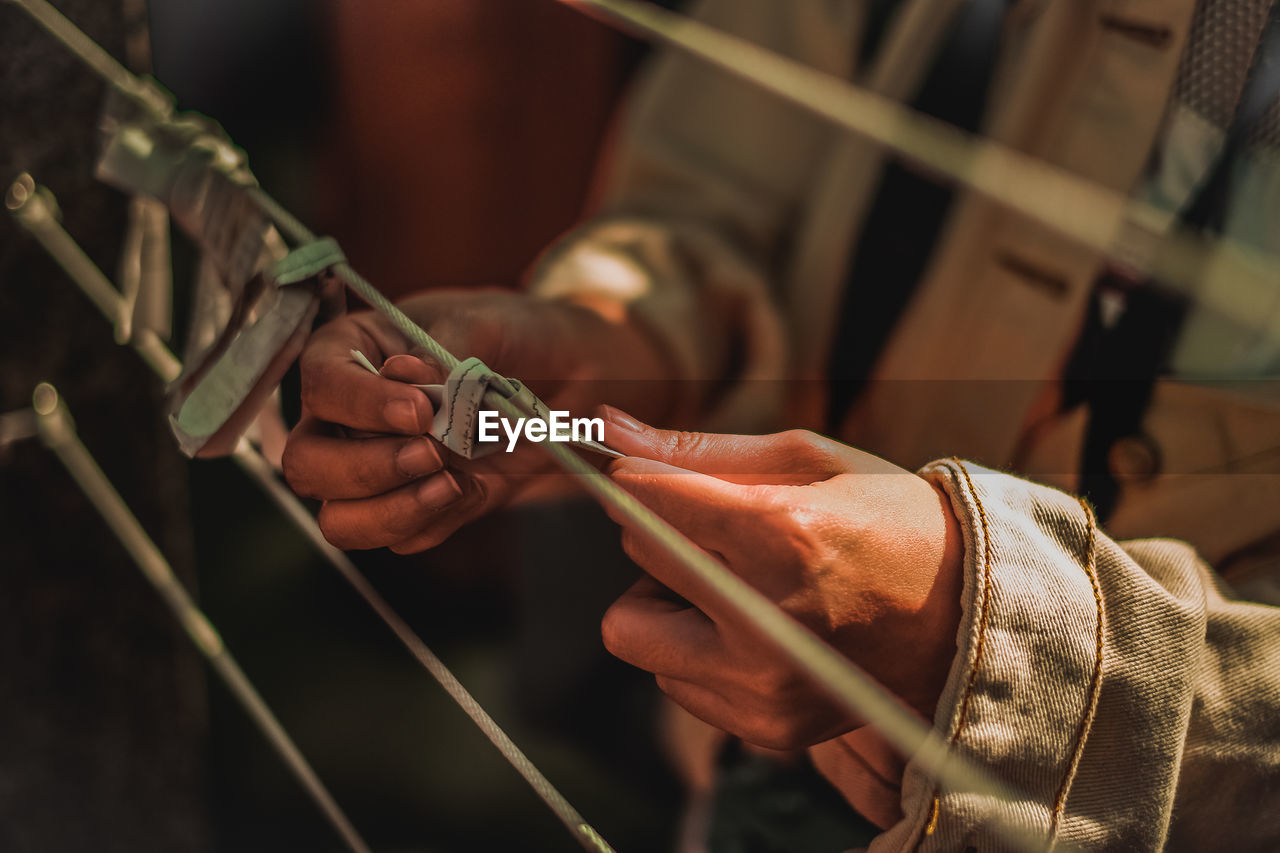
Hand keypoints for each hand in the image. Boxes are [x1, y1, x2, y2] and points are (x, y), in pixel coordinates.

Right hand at [282, 290, 670, 551]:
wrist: (569, 376)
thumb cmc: (515, 333)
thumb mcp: (486, 321)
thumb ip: (446, 351)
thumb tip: (414, 383)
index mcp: (352, 353)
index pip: (320, 383)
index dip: (360, 403)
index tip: (418, 410)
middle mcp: (350, 417)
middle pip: (309, 464)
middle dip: (367, 468)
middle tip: (434, 451)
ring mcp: (379, 468)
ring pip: (341, 518)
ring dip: (391, 509)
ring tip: (450, 480)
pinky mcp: (416, 506)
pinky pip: (401, 537)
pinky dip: (433, 521)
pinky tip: (472, 488)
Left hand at [596, 408, 963, 749]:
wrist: (964, 618)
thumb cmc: (888, 520)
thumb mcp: (807, 459)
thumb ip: (697, 449)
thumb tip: (604, 426)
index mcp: (784, 535)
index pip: (646, 497)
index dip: (640, 477)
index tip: (652, 474)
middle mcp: (766, 620)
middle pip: (636, 555)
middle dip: (661, 530)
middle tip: (721, 529)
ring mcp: (762, 684)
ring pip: (632, 628)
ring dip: (665, 599)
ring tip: (733, 586)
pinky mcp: (761, 727)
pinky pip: (669, 680)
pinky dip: (695, 649)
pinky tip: (754, 630)